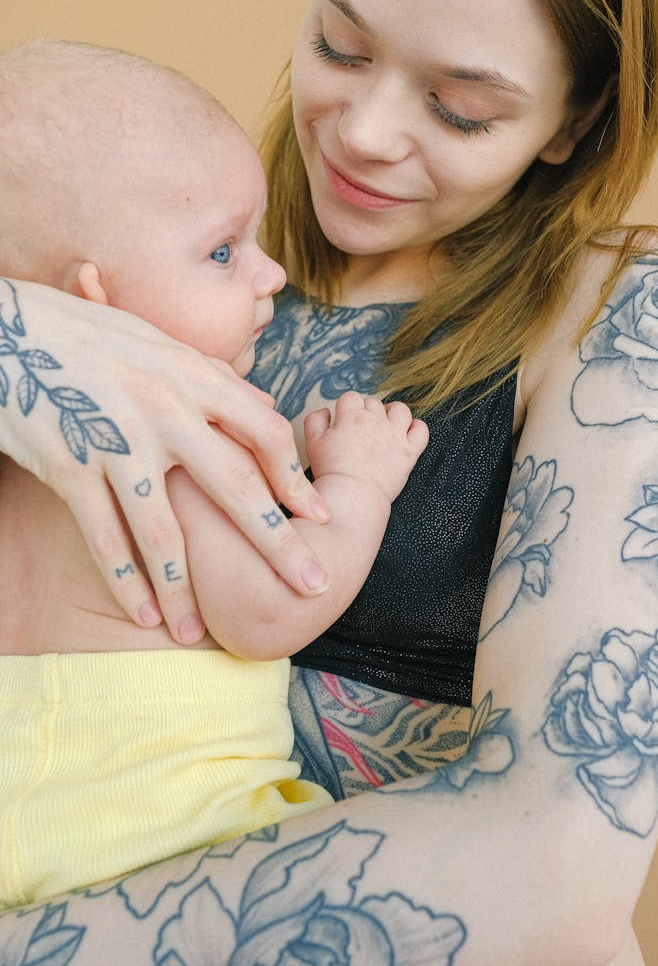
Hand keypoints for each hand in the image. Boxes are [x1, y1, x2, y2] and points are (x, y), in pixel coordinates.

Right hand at [0, 280, 330, 642]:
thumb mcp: (162, 344)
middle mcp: (164, 410)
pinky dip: (123, 582)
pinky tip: (141, 614)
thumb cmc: (93, 337)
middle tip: (313, 586)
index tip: (318, 516)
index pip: (264, 433)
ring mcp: (117, 442)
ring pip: (163, 532)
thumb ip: (215, 378)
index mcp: (193, 376)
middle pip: (236, 487)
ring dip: (184, 589)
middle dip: (278, 543)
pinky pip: (103, 538)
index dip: (295, 479)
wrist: (12, 332)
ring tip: (197, 632)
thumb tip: (266, 406)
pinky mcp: (70, 467)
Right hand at [304, 391, 428, 503]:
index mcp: (352, 416)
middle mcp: (376, 420)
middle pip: (373, 403)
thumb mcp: (313, 442)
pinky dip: (416, 428)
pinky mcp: (409, 451)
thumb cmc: (332, 471)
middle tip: (361, 429)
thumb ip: (315, 420)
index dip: (347, 407)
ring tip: (385, 424)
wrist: (353, 495)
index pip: (351, 397)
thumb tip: (326, 411)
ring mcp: (395, 435)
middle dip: (366, 411)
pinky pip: (421, 430)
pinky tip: (407, 433)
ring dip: (392, 413)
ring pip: (400, 409)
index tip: (345, 420)